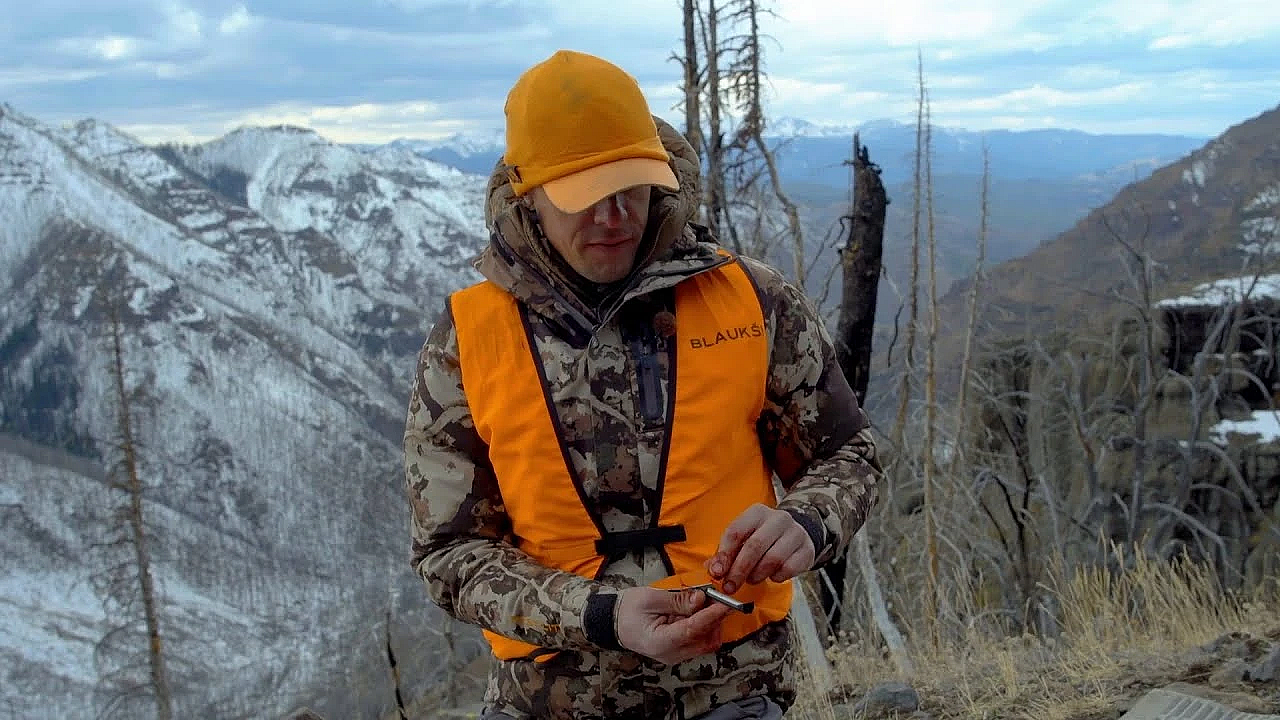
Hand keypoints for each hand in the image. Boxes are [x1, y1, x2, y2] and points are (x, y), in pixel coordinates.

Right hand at [615, 586, 732, 664]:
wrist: (614, 621)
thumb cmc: (629, 609)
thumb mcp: (652, 598)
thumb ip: (678, 600)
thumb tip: (701, 598)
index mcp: (660, 642)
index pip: (692, 630)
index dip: (711, 616)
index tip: (725, 604)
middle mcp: (671, 654)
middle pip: (705, 640)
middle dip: (715, 619)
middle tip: (716, 598)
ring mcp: (676, 655)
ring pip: (706, 642)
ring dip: (711, 623)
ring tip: (703, 604)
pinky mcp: (680, 651)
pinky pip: (700, 641)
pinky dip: (704, 626)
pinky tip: (697, 612)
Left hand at [707, 503, 814, 593]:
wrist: (797, 534)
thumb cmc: (764, 538)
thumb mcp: (744, 538)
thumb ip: (727, 552)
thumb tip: (713, 569)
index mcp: (757, 512)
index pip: (736, 532)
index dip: (724, 554)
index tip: (717, 573)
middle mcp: (778, 519)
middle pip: (754, 546)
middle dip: (739, 570)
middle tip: (730, 586)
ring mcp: (795, 533)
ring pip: (772, 559)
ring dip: (757, 575)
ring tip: (751, 579)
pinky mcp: (807, 550)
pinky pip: (789, 568)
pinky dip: (776, 577)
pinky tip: (772, 576)